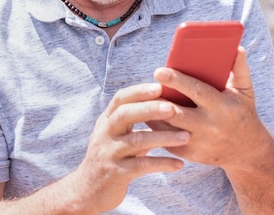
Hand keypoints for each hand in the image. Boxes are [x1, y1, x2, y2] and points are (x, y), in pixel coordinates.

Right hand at [71, 83, 189, 212]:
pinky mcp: (117, 172)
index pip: (120, 99)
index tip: (160, 86)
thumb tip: (159, 101)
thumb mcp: (114, 135)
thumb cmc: (109, 157)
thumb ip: (131, 120)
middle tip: (173, 107)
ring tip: (186, 136)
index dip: (139, 91)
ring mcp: (110, 153)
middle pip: (125, 115)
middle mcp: (105, 133)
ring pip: (137, 140)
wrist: (88, 189)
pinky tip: (179, 163)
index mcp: (106, 121)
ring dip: (163, 137)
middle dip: (149, 109)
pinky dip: (162, 163)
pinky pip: (142, 165)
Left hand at [151, 47, 269, 169]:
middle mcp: (210, 126)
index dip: (177, 81)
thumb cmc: (242, 115)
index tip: (158, 71)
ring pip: (166, 127)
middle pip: (177, 113)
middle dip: (157, 101)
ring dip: (150, 113)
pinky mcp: (188, 153)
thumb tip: (236, 48)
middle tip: (142, 88)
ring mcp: (198, 142)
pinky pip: (165, 138)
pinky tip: (145, 114)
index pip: (197, 91)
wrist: (248, 153)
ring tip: (139, 99)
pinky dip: (153, 127)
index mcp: (221, 106)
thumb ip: (240, 70)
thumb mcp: (245, 93)